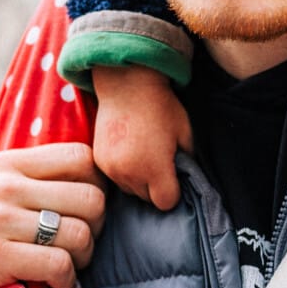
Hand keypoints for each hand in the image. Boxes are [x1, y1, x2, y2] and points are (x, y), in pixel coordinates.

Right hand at [0, 143, 105, 287]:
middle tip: (83, 241)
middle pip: (92, 198)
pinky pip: (57, 266)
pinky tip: (55, 286)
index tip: (87, 206)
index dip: (97, 183)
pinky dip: (67, 281)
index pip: (81, 157)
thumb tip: (39, 138)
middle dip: (98, 225)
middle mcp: (5, 187)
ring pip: (80, 234)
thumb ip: (5, 162)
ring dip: (84, 257)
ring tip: (70, 266)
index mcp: (6, 162)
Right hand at [91, 65, 193, 210]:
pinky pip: (115, 179)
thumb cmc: (162, 107)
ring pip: (130, 191)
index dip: (173, 192)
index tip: (174, 176)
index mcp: (154, 168)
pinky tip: (130, 153)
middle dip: (156, 187)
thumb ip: (187, 162)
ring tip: (144, 157)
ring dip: (139, 182)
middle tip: (160, 164)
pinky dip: (124, 172)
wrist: (127, 85)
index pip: (166, 202)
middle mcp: (130, 173)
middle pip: (147, 199)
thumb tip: (185, 178)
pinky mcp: (99, 161)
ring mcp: (111, 168)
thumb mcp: (185, 134)